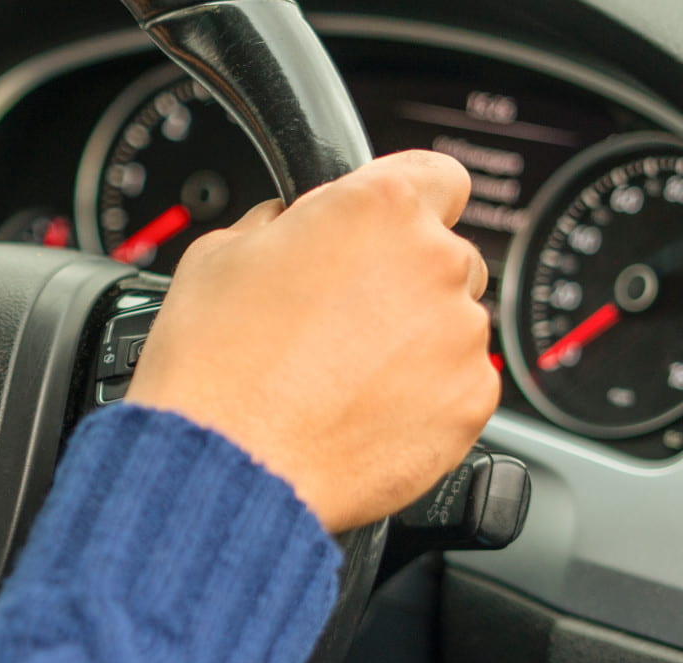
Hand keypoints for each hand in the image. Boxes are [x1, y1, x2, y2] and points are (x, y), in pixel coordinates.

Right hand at [126, 150, 496, 532]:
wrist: (227, 465)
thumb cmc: (212, 364)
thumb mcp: (218, 254)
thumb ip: (279, 224)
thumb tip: (293, 227)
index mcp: (376, 208)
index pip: (438, 176)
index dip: (405, 205)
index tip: (382, 234)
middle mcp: (433, 262)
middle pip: (443, 257)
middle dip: (401, 282)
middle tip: (338, 320)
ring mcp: (459, 336)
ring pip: (450, 326)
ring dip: (410, 343)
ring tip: (339, 379)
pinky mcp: (469, 403)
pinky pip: (457, 387)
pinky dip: (421, 399)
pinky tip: (359, 413)